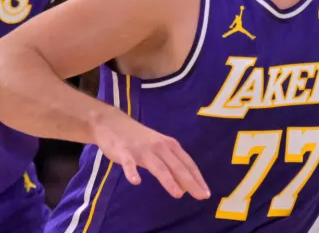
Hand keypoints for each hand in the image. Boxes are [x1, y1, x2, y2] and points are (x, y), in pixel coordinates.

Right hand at [91, 107, 209, 199]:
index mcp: (169, 145)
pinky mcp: (124, 151)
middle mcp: (160, 146)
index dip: (198, 178)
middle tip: (201, 196)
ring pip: (158, 166)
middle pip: (177, 166)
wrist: (112, 122)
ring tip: (178, 194)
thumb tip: (183, 187)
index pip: (187, 163)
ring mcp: (142, 149)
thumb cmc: (139, 138)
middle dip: (191, 182)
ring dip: (169, 180)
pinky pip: (129, 163)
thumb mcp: (158, 149)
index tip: (206, 192)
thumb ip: (170, 165)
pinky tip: (136, 181)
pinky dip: (132, 172)